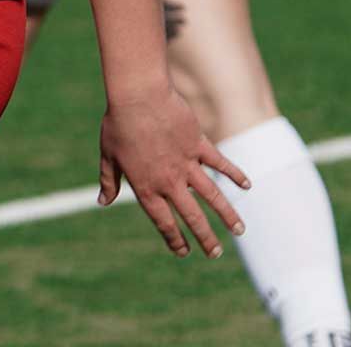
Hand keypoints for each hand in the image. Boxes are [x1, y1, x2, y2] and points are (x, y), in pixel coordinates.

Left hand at [98, 85, 249, 257]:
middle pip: (192, 216)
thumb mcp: (108, 157)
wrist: (138, 97)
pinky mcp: (198, 145)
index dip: (174, 239)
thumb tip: (102, 202)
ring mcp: (187, 163)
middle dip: (205, 237)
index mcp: (146, 186)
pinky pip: (220, 163)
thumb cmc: (118, 125)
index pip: (163, 221)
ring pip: (213, 195)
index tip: (183, 252)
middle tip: (215, 254)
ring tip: (240, 231)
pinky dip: (235, 174)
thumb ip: (109, 182)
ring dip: (227, 214)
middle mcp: (169, 181)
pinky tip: (247, 185)